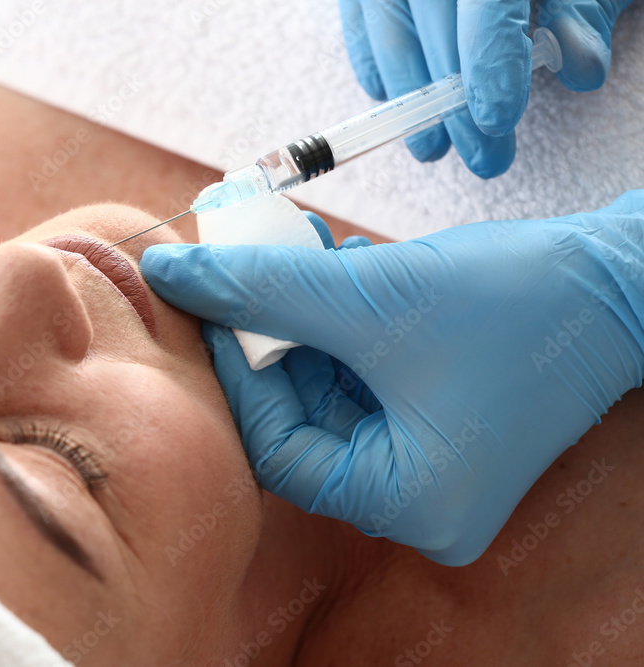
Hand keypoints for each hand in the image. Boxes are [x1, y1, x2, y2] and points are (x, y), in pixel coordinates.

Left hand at [140, 193, 643, 564]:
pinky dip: (335, 322)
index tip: (210, 304)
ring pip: (326, 389)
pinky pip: (361, 375)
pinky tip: (323, 264)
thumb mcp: (370, 298)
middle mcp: (417, 498)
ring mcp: (428, 459)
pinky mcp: (436, 417)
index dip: (238, 370)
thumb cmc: (521, 304)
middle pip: (299, 418)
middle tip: (236, 267)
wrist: (622, 278)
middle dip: (267, 334)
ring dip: (298, 317)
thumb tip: (166, 274)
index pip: (279, 448)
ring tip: (284, 248)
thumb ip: (260, 288)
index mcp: (408, 503)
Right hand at [338, 0, 634, 177]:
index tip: (499, 118)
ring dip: (410, 102)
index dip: (491, 65)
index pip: (487, 5)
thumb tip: (582, 69)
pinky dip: (376, 67)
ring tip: (432, 148)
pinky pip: (359, 26)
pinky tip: (394, 101)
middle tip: (486, 157)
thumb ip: (581, 10)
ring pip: (391, 34)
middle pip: (437, 30)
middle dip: (457, 106)